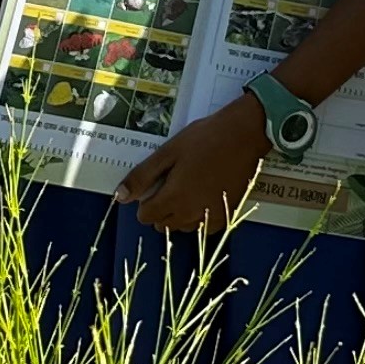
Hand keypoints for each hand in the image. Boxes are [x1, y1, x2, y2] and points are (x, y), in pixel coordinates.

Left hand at [115, 99, 268, 232]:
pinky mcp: (227, 216)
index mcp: (174, 198)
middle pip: (163, 225)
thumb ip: (142, 177)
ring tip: (189, 187)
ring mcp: (210, 218)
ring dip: (179, 214)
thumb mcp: (168, 152)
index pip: (145, 217)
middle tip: (171, 183)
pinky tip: (204, 195)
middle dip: (160, 208)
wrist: (244, 136)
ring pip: (183, 227)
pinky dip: (199, 216)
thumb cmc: (204, 139)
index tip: (155, 185)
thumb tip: (120, 196)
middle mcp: (191, 214)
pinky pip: (204, 227)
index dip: (145, 201)